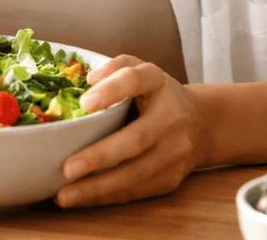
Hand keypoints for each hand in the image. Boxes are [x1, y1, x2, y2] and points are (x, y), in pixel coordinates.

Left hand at [54, 55, 206, 207]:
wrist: (202, 124)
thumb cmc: (157, 96)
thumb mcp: (141, 71)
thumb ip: (115, 68)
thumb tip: (88, 80)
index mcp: (158, 82)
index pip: (136, 80)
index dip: (111, 90)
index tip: (84, 102)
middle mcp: (172, 117)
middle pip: (136, 139)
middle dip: (100, 156)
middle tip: (68, 168)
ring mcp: (175, 151)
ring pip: (136, 173)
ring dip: (98, 188)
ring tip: (65, 195)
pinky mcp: (171, 178)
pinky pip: (136, 190)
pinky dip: (107, 197)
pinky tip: (82, 199)